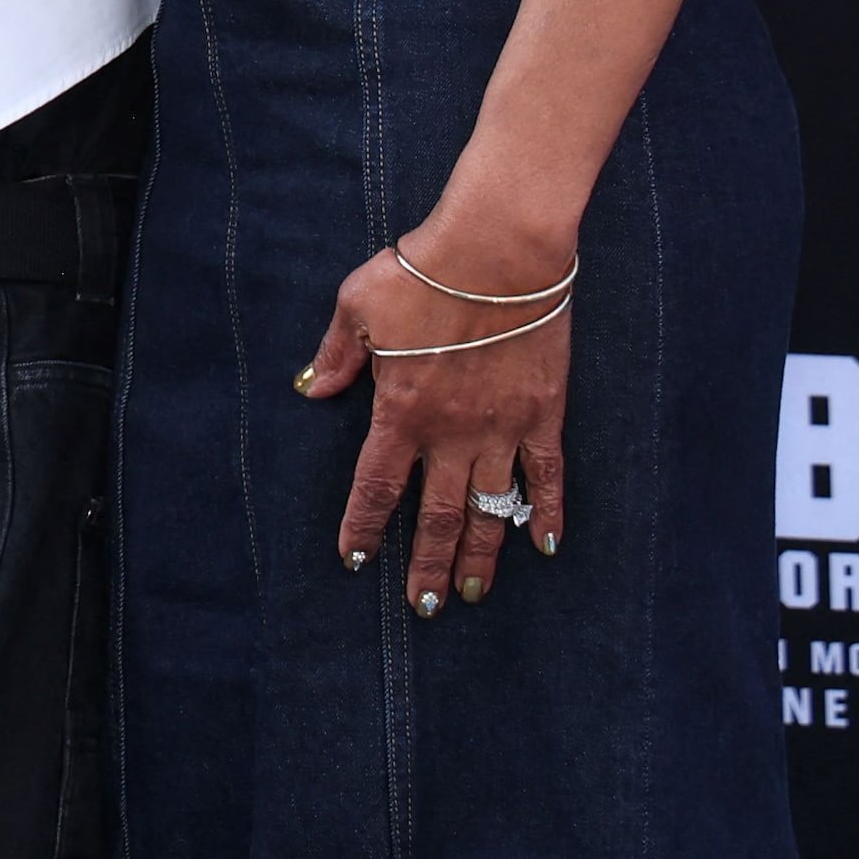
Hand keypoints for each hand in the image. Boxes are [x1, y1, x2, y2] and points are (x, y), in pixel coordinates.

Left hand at [305, 225, 574, 615]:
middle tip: (424, 605)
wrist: (497, 254)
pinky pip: (547, 477)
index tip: (356, 561)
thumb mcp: (357, 306)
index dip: (365, 527)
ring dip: (483, 556)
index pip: (377, 486)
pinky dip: (547, 514)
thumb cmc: (420, 273)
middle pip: (438, 515)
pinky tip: (546, 546)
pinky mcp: (544, 415)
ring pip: (491, 509)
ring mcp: (502, 428)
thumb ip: (337, 355)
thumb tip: (311, 389)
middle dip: (429, 564)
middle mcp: (451, 432)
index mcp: (400, 411)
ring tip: (474, 594)